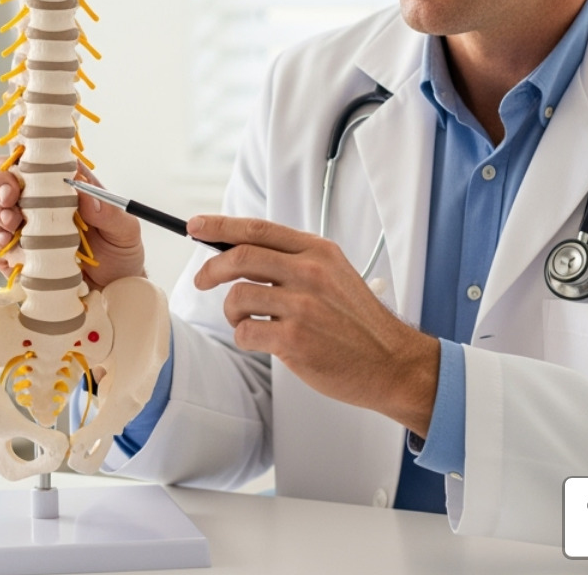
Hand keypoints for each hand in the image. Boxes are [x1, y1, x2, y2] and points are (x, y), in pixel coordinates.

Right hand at [0, 156, 144, 287]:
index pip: (36, 158)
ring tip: (10, 225)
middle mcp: (38, 201)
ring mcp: (22, 226)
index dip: (22, 155)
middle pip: (4, 177)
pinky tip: (4, 242)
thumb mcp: (125, 230)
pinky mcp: (12, 253)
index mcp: (63, 185)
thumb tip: (85, 192)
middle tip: (9, 199)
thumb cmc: (119, 254)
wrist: (111, 292)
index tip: (23, 166)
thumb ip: (109, 211)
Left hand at [189, 214, 440, 436]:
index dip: (221, 225)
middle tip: (202, 279)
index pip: (258, 229)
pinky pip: (245, 332)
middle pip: (240, 257)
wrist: (391, 362)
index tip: (196, 226)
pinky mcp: (294, 340)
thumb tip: (241, 250)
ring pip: (238, 296)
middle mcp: (309, 273)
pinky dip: (244, 337)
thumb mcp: (334, 274)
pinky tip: (262, 340)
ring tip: (246, 321)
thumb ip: (294, 260)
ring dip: (232, 312)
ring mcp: (302, 306)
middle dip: (212, 268)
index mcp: (318, 252)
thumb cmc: (357, 322)